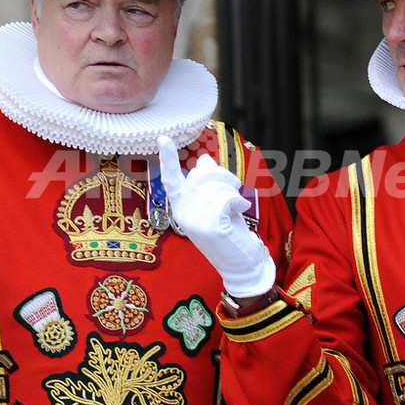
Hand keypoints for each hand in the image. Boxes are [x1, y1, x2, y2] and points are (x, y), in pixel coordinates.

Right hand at [157, 135, 274, 297]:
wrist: (240, 266)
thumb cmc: (229, 233)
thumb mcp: (214, 205)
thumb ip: (206, 185)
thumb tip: (203, 160)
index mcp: (180, 208)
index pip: (171, 179)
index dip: (168, 158)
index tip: (163, 137)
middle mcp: (183, 213)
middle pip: (201, 174)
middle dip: (222, 175)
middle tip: (233, 190)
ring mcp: (195, 221)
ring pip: (216, 186)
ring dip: (232, 190)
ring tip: (236, 207)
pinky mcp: (211, 226)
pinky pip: (225, 198)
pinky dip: (238, 200)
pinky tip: (240, 211)